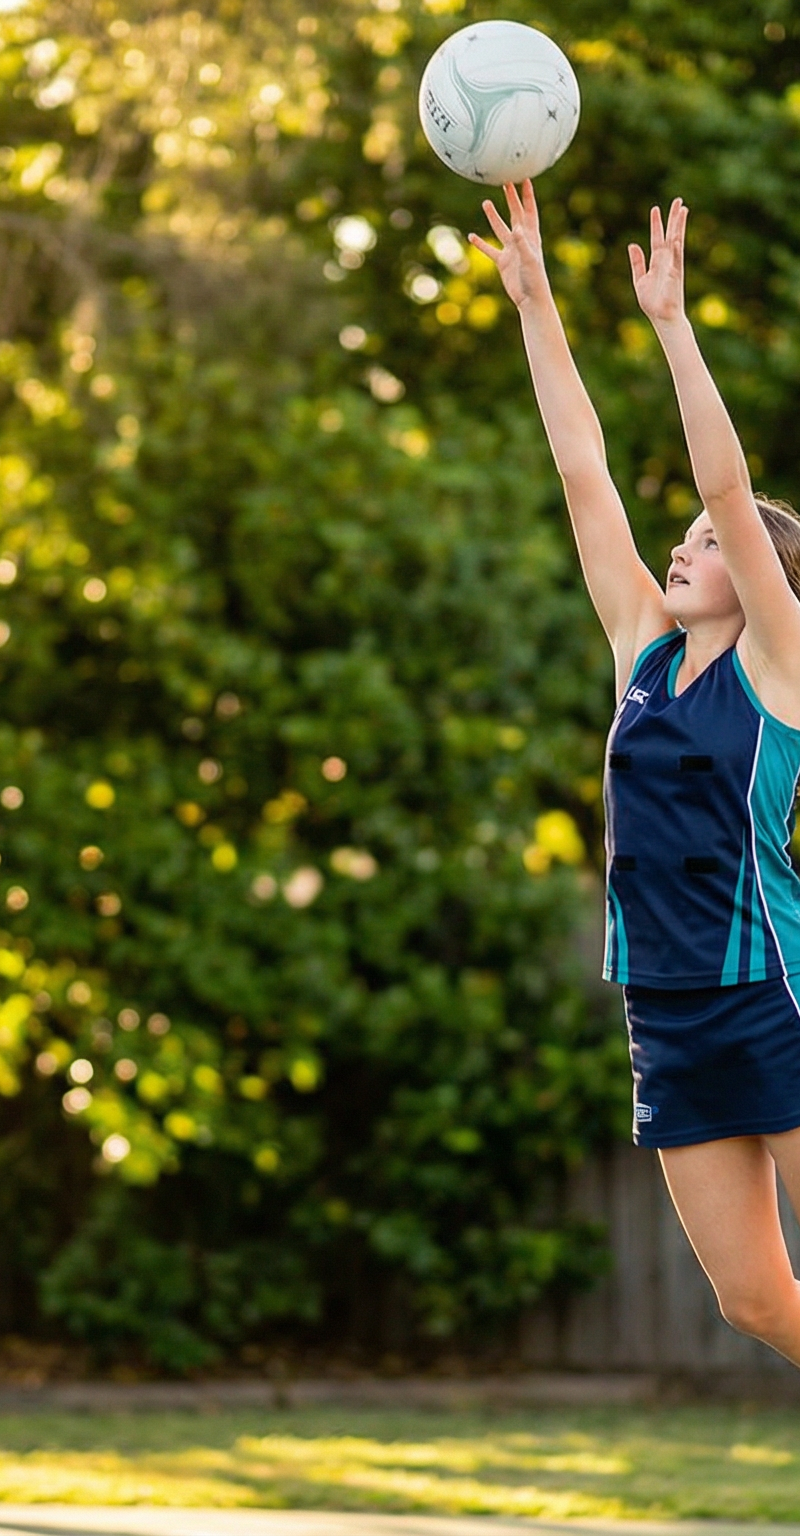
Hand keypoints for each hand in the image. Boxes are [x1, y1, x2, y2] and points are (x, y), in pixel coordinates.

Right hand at [468, 179, 548, 311]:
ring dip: (493, 216)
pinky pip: (489, 250)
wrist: (530, 299)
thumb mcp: (529, 260)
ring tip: (486, 203)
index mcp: (531, 236)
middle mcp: (522, 240)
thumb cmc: (535, 280)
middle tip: (505, 182)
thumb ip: (522, 243)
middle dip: (511, 199)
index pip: (529, 211)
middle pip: (515, 214)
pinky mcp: (503, 262)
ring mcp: (511, 251)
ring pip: (500, 229)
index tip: (525, 178)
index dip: (528, 196)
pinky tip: (472, 236)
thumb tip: (516, 228)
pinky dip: (481, 243)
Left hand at [628, 198, 688, 329]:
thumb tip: (632, 244)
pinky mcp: (675, 275)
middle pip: (671, 234)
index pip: (658, 238)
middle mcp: (667, 260)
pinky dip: (675, 248)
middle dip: (673, 218)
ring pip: (677, 241)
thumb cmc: (653, 302)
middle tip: (678, 200)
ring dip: (679, 226)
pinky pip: (676, 259)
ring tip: (682, 210)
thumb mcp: (640, 280)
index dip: (656, 224)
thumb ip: (637, 263)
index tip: (655, 208)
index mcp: (658, 261)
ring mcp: (673, 266)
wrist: (662, 317)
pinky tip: (675, 237)